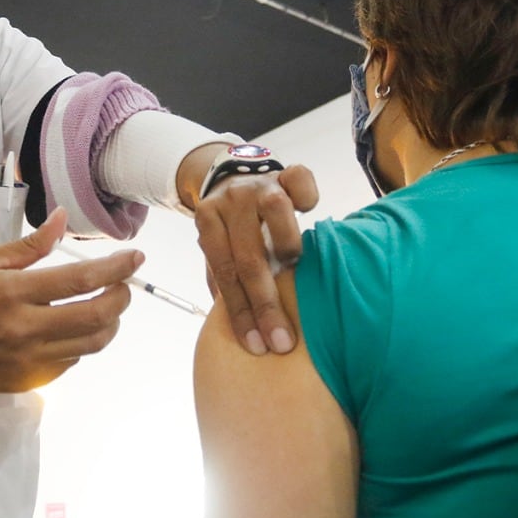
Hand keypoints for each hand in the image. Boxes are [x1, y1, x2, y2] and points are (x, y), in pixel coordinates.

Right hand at [0, 207, 142, 392]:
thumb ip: (29, 245)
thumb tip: (62, 218)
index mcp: (14, 293)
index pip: (81, 280)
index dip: (116, 268)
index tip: (135, 258)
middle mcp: (25, 329)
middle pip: (97, 316)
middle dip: (122, 297)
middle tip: (124, 284)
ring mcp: (29, 360)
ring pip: (92, 344)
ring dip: (110, 323)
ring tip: (107, 306)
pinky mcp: (29, 380)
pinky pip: (72, 362)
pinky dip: (83, 343)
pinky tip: (75, 328)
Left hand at [193, 164, 318, 354]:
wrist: (235, 176)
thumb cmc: (231, 227)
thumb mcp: (218, 248)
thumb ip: (223, 280)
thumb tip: (238, 329)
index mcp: (208, 219)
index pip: (224, 272)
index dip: (240, 312)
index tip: (256, 345)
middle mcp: (231, 200)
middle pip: (248, 254)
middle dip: (265, 303)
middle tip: (282, 340)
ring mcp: (260, 183)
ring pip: (275, 210)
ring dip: (286, 245)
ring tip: (295, 271)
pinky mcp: (286, 171)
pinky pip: (300, 179)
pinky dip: (307, 197)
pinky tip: (309, 213)